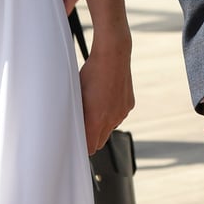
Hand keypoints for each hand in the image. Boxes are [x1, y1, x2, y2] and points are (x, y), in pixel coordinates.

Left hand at [79, 29, 134, 153]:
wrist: (113, 55)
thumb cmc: (91, 72)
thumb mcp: (78, 93)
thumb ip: (78, 113)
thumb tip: (74, 126)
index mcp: (97, 119)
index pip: (90, 148)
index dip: (83, 147)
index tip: (76, 142)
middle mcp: (112, 119)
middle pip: (100, 142)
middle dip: (91, 137)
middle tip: (82, 125)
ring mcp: (122, 113)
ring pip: (109, 128)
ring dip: (101, 124)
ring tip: (94, 106)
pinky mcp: (129, 106)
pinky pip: (118, 116)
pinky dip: (111, 113)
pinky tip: (105, 98)